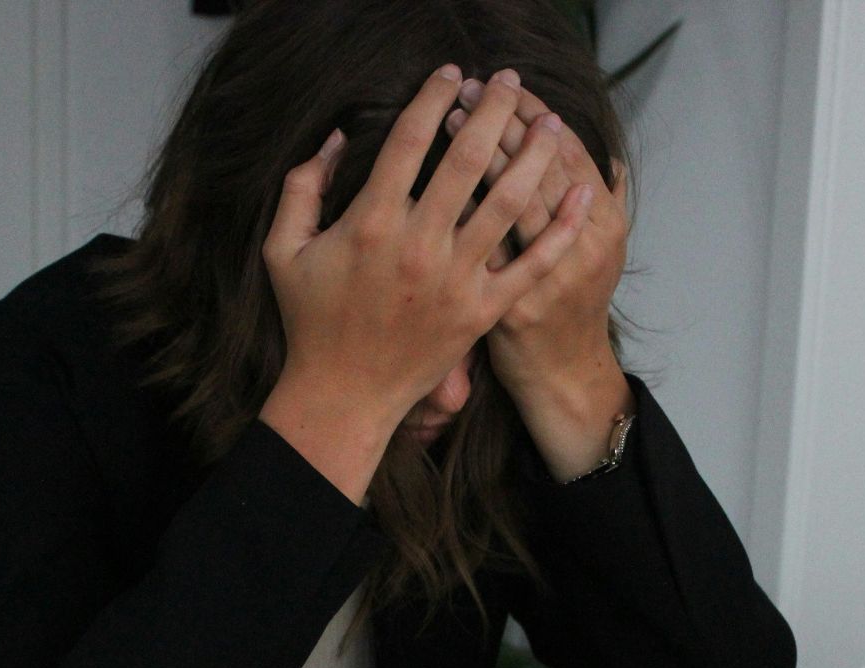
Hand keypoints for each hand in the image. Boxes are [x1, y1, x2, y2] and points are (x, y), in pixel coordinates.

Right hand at [259, 65, 590, 502]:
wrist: (343, 395)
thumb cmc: (311, 321)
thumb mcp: (283, 249)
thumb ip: (302, 187)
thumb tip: (334, 138)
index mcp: (371, 222)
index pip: (409, 140)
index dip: (433, 97)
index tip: (453, 74)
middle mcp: (419, 245)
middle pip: (467, 159)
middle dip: (494, 111)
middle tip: (511, 82)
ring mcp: (456, 279)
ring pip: (508, 202)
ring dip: (534, 155)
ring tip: (551, 123)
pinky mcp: (483, 311)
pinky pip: (532, 263)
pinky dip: (562, 228)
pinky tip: (581, 193)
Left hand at [447, 80, 635, 479]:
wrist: (560, 374)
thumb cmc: (573, 304)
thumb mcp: (603, 252)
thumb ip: (604, 203)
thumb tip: (609, 161)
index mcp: (606, 226)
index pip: (570, 151)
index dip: (536, 114)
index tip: (508, 85)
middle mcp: (582, 248)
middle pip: (537, 166)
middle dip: (501, 121)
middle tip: (471, 89)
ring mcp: (543, 278)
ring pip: (508, 200)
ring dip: (476, 153)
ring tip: (448, 118)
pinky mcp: (504, 305)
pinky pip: (477, 246)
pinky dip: (457, 210)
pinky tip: (432, 179)